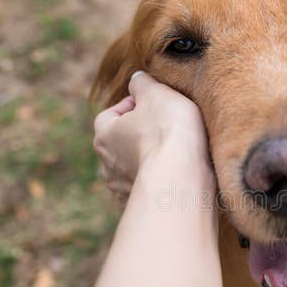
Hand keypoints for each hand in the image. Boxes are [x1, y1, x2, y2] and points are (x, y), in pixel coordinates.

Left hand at [94, 71, 212, 201]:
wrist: (182, 180)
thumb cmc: (169, 132)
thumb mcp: (157, 92)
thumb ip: (143, 82)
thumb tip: (137, 79)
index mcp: (104, 134)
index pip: (112, 114)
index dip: (134, 105)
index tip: (156, 104)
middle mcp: (106, 164)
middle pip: (122, 143)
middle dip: (141, 135)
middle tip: (168, 128)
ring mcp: (121, 190)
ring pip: (134, 169)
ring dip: (150, 161)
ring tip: (177, 155)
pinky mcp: (140, 207)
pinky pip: (148, 191)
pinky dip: (159, 184)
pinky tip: (177, 178)